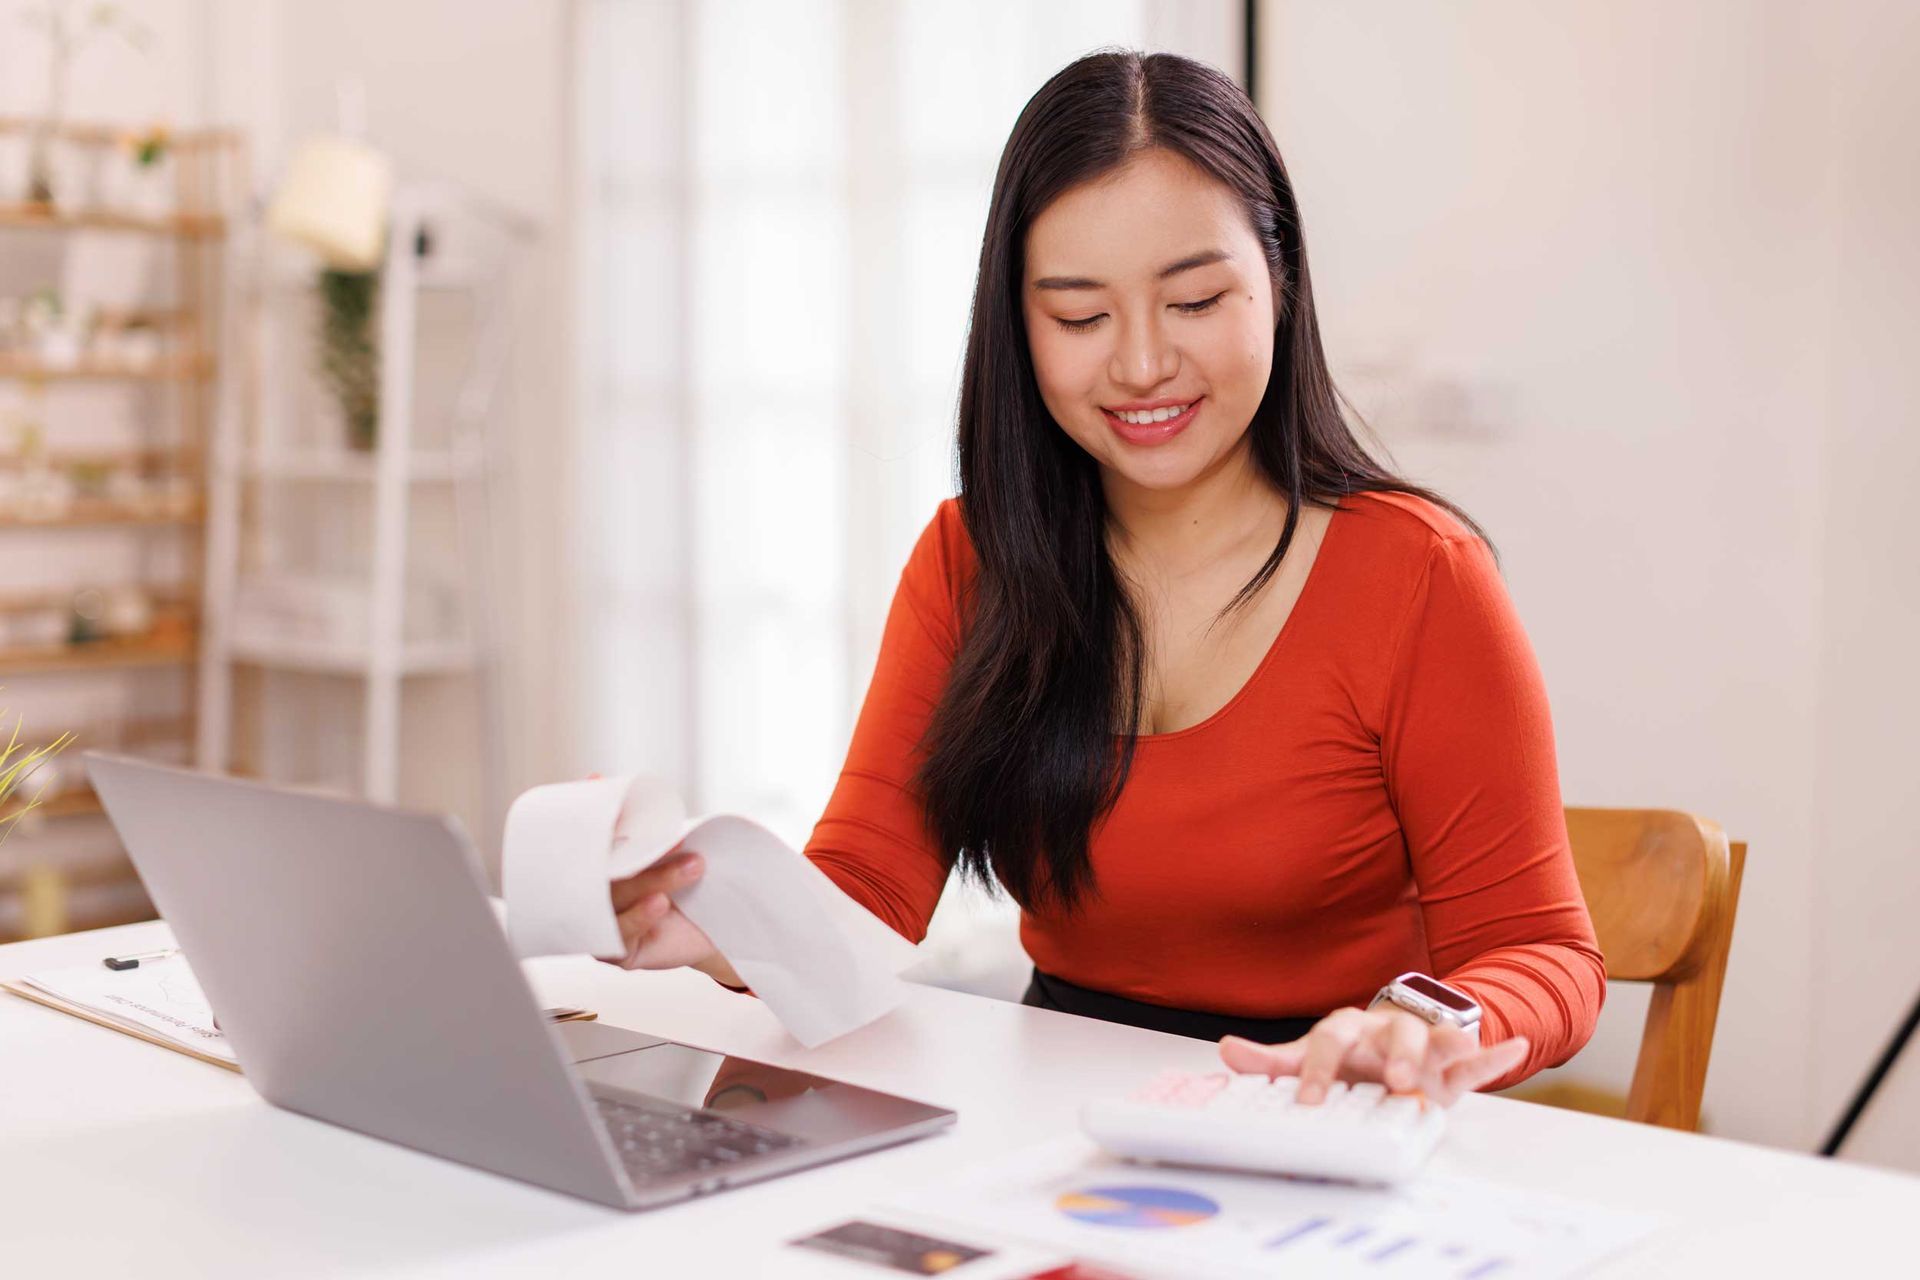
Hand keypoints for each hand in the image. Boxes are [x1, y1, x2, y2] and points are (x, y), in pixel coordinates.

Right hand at [581, 771, 743, 987]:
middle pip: (601, 868)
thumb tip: (615, 782)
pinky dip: (640, 916)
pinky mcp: (619, 954)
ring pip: (615, 899)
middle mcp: (591, 899)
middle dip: (635, 847)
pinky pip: (620, 935)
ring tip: (693, 865)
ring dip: (654, 878)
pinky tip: (659, 902)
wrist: (717, 934)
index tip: (598, 782)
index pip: (585, 839)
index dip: (590, 811)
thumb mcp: (672, 849)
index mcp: (598, 869)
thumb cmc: (689, 886)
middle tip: (678, 835)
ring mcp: (601, 928)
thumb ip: (648, 822)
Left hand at [1218, 1006, 1529, 1107]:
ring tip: (1446, 1066)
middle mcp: (1385, 1032)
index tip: (1307, 1101)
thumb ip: (1273, 1062)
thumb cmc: (1351, 1055)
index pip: (1329, 1040)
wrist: (1392, 1044)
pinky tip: (1511, 1047)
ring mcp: (1422, 1045)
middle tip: (1391, 1083)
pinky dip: (1494, 1053)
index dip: (1317, 1069)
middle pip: (1392, 1032)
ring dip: (1439, 1051)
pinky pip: (1475, 1057)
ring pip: (1433, 1039)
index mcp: (1347, 1031)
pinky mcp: (1452, 1065)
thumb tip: (1227, 1050)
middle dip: (1394, 1056)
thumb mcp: (1310, 1058)